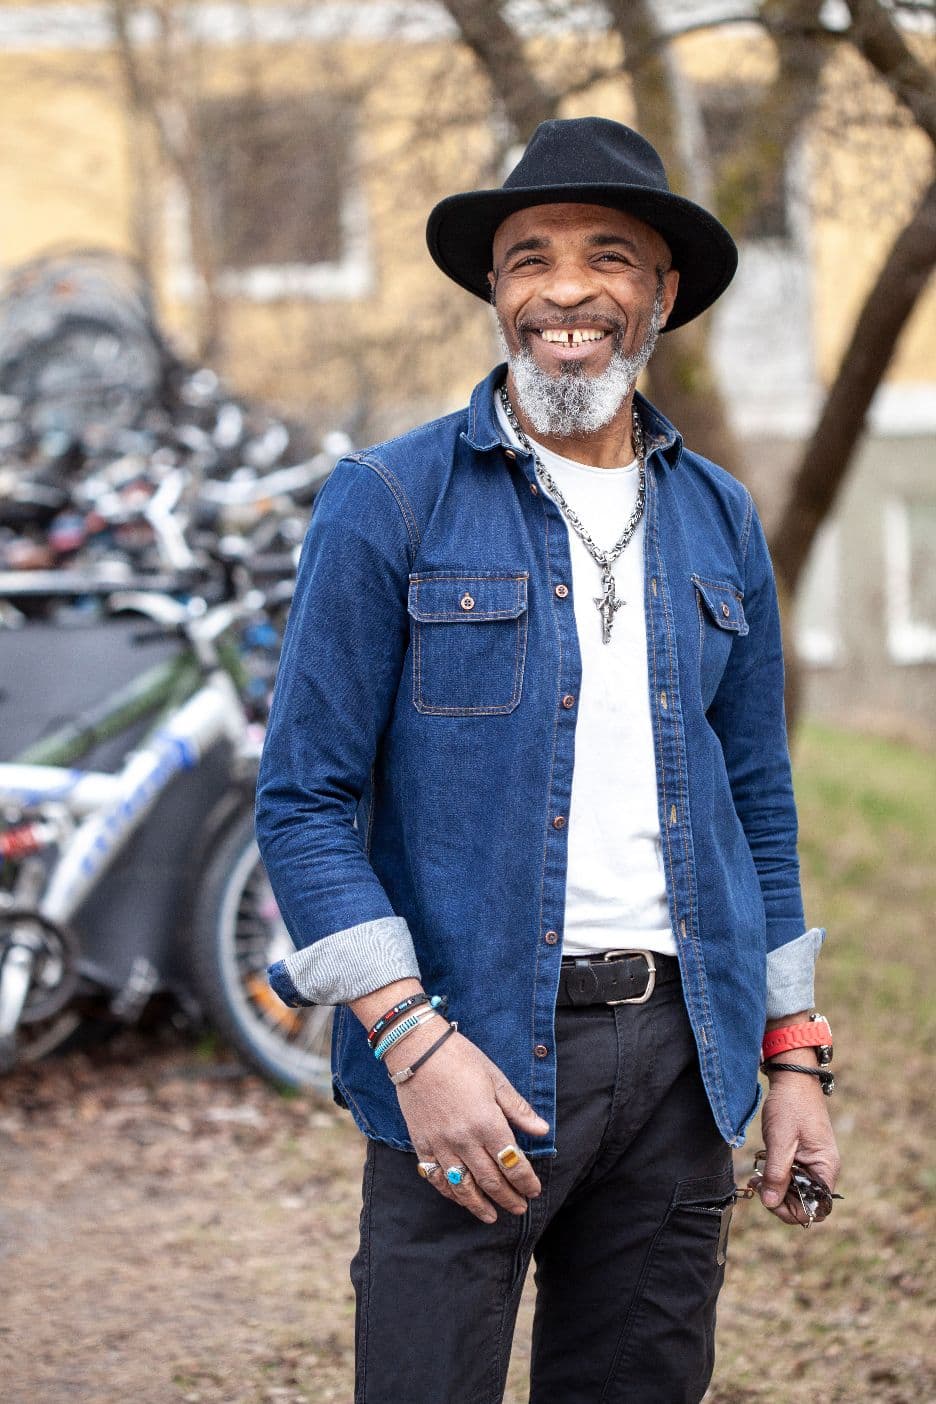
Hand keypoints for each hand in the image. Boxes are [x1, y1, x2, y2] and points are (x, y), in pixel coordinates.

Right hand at [389, 1025, 549, 1223]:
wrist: (416, 1050)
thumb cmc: (460, 1059)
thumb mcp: (496, 1079)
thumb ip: (518, 1109)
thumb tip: (542, 1131)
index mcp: (488, 1122)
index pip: (513, 1163)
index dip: (526, 1181)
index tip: (534, 1190)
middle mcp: (465, 1140)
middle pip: (491, 1181)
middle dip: (508, 1198)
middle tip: (520, 1208)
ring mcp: (441, 1144)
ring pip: (463, 1187)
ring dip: (479, 1205)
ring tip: (492, 1216)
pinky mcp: (421, 1144)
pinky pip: (436, 1178)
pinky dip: (450, 1193)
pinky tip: (460, 1198)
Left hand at [756, 1067, 840, 1225]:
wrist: (792, 1078)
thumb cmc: (790, 1106)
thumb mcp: (781, 1141)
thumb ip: (777, 1174)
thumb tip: (771, 1203)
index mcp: (825, 1168)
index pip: (817, 1208)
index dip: (793, 1211)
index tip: (770, 1200)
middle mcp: (822, 1169)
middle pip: (805, 1202)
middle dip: (780, 1200)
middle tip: (759, 1186)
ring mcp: (812, 1162)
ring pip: (795, 1191)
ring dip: (776, 1189)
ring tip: (757, 1179)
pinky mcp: (801, 1156)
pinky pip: (791, 1177)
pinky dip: (776, 1177)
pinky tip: (762, 1171)